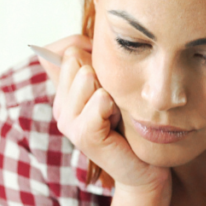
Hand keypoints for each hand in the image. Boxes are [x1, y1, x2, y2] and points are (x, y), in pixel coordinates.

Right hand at [34, 35, 168, 193]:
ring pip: (86, 76)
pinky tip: (118, 123)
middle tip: (115, 102)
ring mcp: (67, 121)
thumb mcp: (113, 85)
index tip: (111, 80)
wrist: (145, 168)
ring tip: (118, 113)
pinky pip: (98, 100)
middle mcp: (60, 106)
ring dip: (112, 90)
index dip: (95, 54)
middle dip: (104, 73)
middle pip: (75, 58)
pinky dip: (114, 107)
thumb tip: (69, 38)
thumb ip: (91, 60)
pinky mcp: (83, 136)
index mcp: (64, 92)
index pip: (68, 49)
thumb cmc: (133, 125)